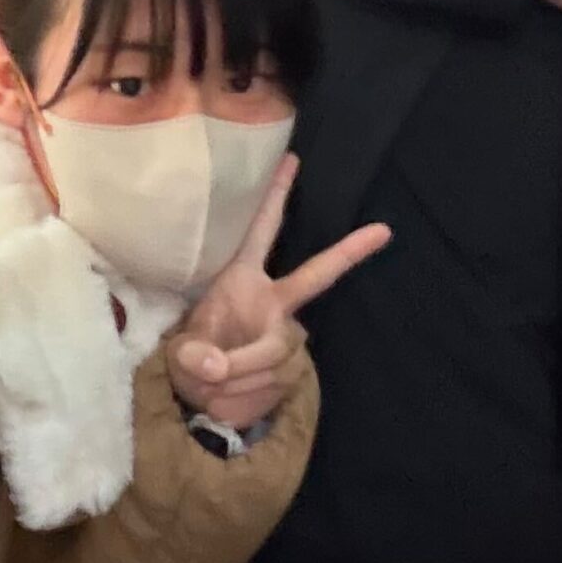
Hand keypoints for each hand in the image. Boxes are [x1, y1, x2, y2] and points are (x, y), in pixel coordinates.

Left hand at [171, 154, 388, 434]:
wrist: (202, 401)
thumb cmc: (191, 360)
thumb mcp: (179, 354)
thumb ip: (195, 357)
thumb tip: (215, 366)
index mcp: (242, 281)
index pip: (261, 234)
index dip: (276, 199)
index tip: (292, 160)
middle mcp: (273, 302)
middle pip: (312, 280)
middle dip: (346, 253)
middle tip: (382, 229)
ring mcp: (287, 334)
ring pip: (275, 355)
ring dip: (236, 379)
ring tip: (208, 387)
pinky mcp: (292, 369)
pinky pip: (273, 385)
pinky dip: (242, 399)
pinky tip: (224, 402)